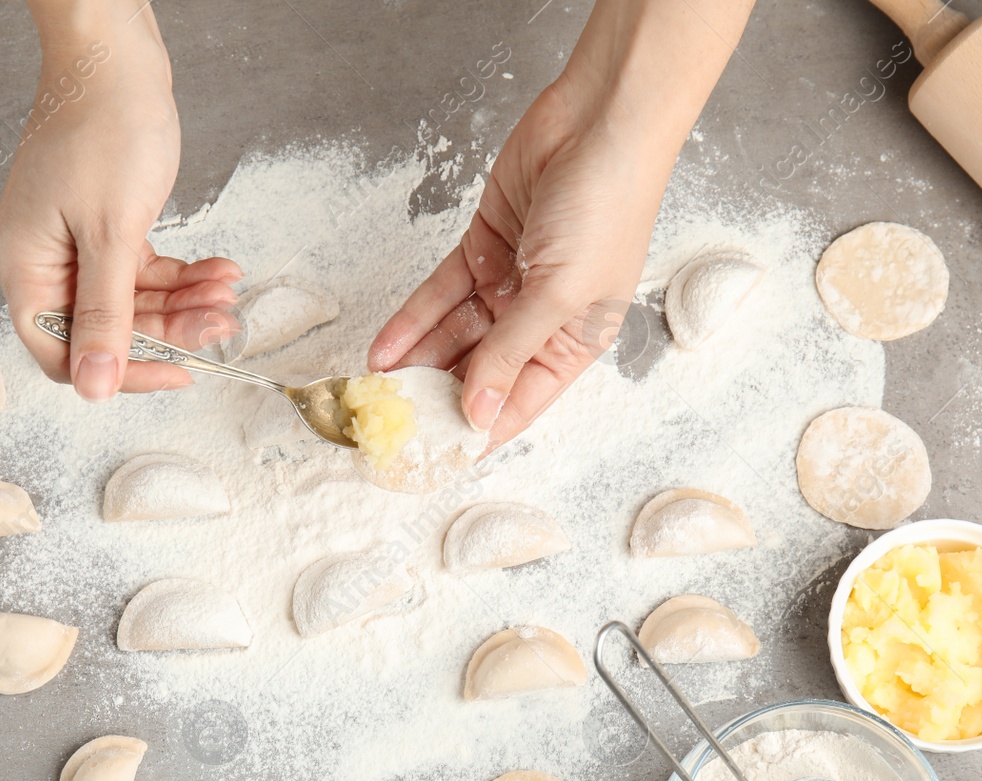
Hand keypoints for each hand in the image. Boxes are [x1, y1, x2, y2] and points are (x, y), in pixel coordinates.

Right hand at [0, 5, 240, 401]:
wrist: (116, 58)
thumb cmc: (103, 128)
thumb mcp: (111, 233)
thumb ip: (105, 316)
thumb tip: (93, 386)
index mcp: (24, 269)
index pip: (64, 354)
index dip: (121, 371)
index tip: (178, 372)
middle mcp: (42, 263)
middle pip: (107, 329)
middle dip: (170, 329)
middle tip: (222, 322)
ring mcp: (72, 245)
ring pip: (132, 302)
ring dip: (184, 302)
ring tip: (227, 291)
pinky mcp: (103, 228)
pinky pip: (142, 271)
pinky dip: (181, 275)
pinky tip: (218, 270)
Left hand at [368, 84, 673, 444]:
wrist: (598, 122)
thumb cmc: (607, 207)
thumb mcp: (560, 294)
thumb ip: (511, 353)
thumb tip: (478, 413)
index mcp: (575, 343)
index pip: (518, 402)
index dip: (477, 430)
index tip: (434, 457)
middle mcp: (540, 319)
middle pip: (478, 371)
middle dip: (435, 397)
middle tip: (390, 424)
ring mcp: (509, 283)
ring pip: (452, 335)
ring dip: (414, 361)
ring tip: (374, 389)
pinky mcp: (481, 248)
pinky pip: (439, 295)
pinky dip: (411, 320)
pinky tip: (383, 348)